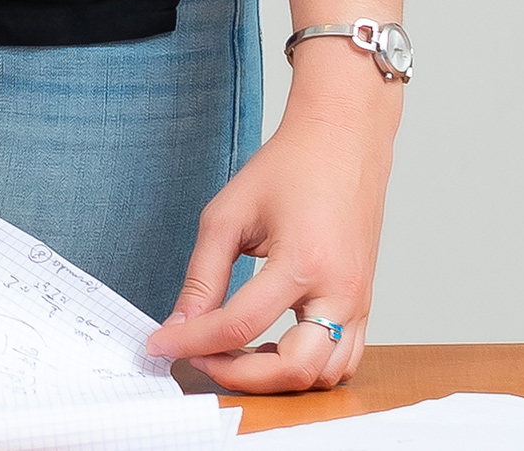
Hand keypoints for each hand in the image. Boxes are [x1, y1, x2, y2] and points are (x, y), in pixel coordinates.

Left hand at [145, 69, 398, 391]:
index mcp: (303, 263)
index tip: (159, 344)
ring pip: (325, 375)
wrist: (342, 145)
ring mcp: (360, 303)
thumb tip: (180, 323)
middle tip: (198, 358)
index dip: (192, 341)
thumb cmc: (287, 170)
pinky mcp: (364, 305)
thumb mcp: (228, 214)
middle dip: (240, 376)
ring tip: (233, 353)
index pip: (239, 325)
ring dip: (277, 378)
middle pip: (293, 369)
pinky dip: (307, 368)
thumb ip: (203, 274)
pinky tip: (271, 347)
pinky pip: (343, 360)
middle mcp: (340, 291)